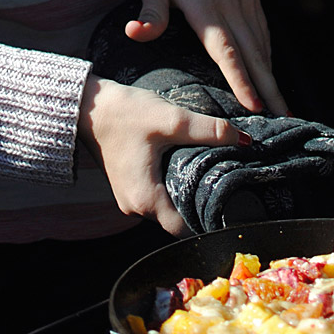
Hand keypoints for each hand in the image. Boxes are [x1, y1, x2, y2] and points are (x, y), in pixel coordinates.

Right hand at [77, 74, 248, 234]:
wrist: (89, 105)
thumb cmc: (126, 113)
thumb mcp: (171, 118)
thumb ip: (208, 130)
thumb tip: (243, 140)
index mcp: (146, 200)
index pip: (187, 228)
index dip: (212, 220)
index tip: (235, 205)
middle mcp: (136, 207)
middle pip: (179, 219)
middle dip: (202, 204)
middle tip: (229, 185)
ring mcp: (130, 198)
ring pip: (168, 206)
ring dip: (187, 193)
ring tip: (211, 173)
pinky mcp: (129, 186)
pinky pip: (157, 195)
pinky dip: (173, 185)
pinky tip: (186, 164)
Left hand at [128, 0, 288, 115]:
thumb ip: (151, 9)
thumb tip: (136, 34)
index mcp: (206, 5)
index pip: (226, 50)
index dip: (241, 79)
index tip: (255, 106)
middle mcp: (231, 5)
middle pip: (254, 54)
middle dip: (269, 89)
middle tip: (286, 120)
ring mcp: (244, 0)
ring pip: (262, 44)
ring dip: (272, 75)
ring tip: (284, 106)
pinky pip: (262, 30)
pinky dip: (268, 54)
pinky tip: (269, 72)